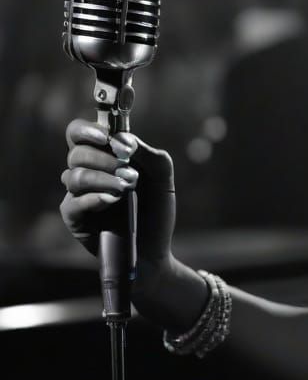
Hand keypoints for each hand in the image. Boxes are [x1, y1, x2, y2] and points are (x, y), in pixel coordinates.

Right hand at [60, 119, 176, 290]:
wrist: (154, 249)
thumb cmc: (157, 210)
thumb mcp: (162, 177)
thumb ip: (148, 153)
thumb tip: (123, 138)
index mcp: (106, 156)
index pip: (81, 133)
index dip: (87, 130)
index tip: (106, 136)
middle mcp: (89, 172)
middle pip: (76, 152)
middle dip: (102, 157)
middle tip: (127, 170)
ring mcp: (79, 195)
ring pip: (73, 175)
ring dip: (102, 177)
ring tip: (126, 188)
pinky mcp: (74, 218)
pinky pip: (72, 203)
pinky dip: (93, 198)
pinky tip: (111, 200)